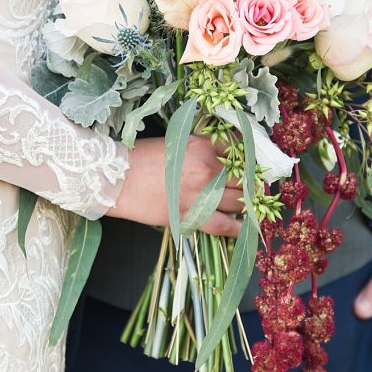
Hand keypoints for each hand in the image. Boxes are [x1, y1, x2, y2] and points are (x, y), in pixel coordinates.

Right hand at [106, 136, 242, 237]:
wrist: (117, 179)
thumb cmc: (140, 158)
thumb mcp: (174, 143)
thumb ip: (199, 149)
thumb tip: (216, 157)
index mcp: (202, 147)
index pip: (237, 151)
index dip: (245, 159)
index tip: (248, 164)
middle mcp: (207, 170)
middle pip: (242, 178)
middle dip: (249, 182)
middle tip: (254, 186)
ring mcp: (202, 195)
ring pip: (238, 201)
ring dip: (247, 203)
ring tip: (251, 205)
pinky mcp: (192, 216)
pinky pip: (224, 225)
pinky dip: (238, 228)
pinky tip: (244, 228)